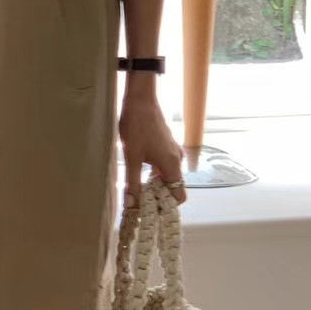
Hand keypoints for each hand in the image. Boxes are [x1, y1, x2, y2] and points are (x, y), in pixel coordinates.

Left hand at [119, 79, 185, 204]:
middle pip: (173, 188)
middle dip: (158, 198)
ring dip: (154, 186)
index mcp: (172, 165)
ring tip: (136, 190)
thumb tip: (132, 207)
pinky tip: (138, 173)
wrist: (140, 98)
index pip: (179, 196)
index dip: (166, 207)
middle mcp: (176, 160)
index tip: (149, 211)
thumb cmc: (136, 126)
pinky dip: (154, 175)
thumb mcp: (131, 157)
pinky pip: (164, 167)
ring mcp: (172, 152)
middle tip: (138, 202)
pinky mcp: (166, 146)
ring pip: (167, 177)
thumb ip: (133, 183)